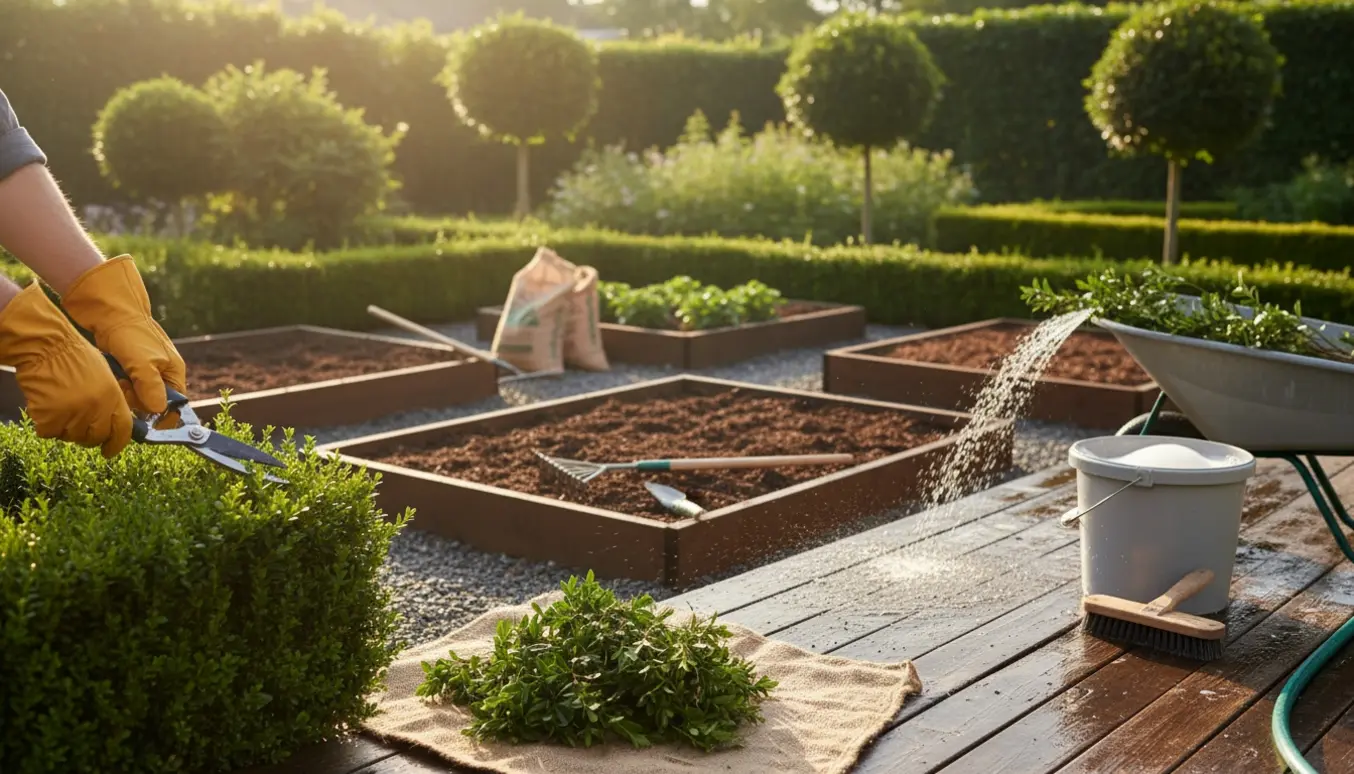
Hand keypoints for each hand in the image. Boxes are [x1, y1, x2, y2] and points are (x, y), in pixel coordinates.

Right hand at [0, 282, 132, 456]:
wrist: (45, 346)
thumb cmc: (74, 356)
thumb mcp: (105, 375)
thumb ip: (112, 399)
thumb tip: (113, 422)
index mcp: (112, 397)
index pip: (122, 431)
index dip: (116, 444)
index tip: (110, 451)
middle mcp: (95, 409)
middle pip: (96, 438)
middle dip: (89, 436)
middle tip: (79, 425)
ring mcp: (72, 414)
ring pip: (72, 437)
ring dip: (67, 429)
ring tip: (62, 409)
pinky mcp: (49, 418)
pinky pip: (50, 433)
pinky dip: (48, 425)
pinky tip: (47, 408)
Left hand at [58, 254, 185, 414]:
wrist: (108, 309)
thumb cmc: (130, 333)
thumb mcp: (143, 363)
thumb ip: (151, 389)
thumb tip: (158, 412)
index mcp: (173, 372)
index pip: (174, 405)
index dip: (161, 416)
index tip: (144, 422)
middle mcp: (161, 373)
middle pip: (152, 403)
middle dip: (136, 400)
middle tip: (124, 386)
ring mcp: (144, 370)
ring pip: (136, 395)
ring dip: (124, 391)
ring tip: (116, 376)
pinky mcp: (128, 367)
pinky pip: (125, 385)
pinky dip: (117, 383)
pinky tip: (111, 372)